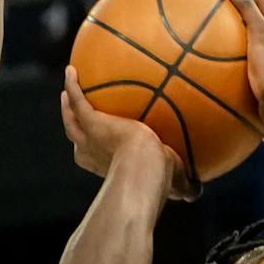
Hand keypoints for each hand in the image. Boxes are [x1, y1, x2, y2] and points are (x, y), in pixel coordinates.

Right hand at [60, 68, 194, 199]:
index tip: (99, 144)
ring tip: (66, 93)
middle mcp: (93, 153)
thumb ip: (186, 186)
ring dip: (68, 107)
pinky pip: (78, 99)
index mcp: (109, 166)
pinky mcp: (92, 122)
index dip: (96, 152)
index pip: (97, 158)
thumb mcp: (177, 181)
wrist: (145, 169)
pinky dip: (72, 85)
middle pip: (77, 138)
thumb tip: (197, 194)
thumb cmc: (160, 179)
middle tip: (74, 115)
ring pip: (71, 120)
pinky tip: (71, 69)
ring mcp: (90, 138)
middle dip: (75, 127)